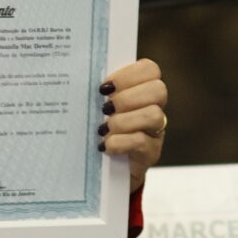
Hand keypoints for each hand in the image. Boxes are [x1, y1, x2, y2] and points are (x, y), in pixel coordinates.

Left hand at [98, 58, 167, 191]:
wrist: (105, 167)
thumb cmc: (99, 128)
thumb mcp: (98, 106)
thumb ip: (98, 92)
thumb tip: (78, 76)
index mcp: (141, 88)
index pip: (150, 69)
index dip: (129, 74)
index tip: (104, 87)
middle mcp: (154, 107)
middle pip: (158, 90)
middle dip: (128, 98)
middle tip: (105, 108)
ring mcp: (156, 130)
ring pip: (154, 115)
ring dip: (124, 121)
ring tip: (103, 128)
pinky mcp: (151, 152)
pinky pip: (142, 142)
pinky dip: (120, 142)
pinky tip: (104, 145)